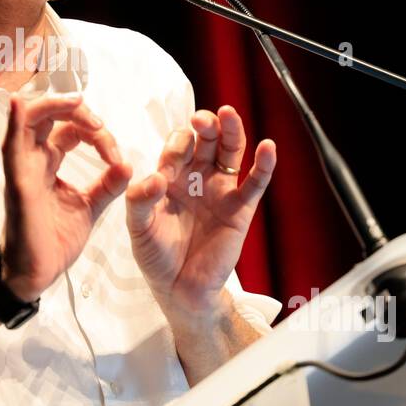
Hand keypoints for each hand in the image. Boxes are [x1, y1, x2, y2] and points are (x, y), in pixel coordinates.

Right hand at [0, 92, 132, 301]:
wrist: (36, 275)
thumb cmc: (54, 242)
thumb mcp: (89, 207)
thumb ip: (107, 185)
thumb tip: (127, 164)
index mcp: (49, 164)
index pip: (70, 130)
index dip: (96, 133)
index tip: (117, 156)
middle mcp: (33, 161)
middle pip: (49, 116)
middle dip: (77, 112)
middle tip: (101, 126)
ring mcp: (22, 169)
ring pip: (29, 120)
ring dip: (54, 106)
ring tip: (78, 105)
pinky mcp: (18, 182)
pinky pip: (11, 145)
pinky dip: (14, 122)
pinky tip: (18, 103)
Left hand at [125, 105, 275, 320]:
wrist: (179, 290)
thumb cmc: (156, 256)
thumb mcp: (138, 228)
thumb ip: (139, 201)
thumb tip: (156, 178)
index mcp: (171, 176)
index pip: (177, 146)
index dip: (175, 147)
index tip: (168, 167)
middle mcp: (197, 177)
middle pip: (206, 140)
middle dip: (205, 126)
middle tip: (202, 120)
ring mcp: (220, 190)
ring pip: (231, 152)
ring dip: (232, 132)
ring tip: (228, 115)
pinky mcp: (240, 209)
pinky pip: (255, 183)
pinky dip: (264, 165)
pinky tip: (268, 147)